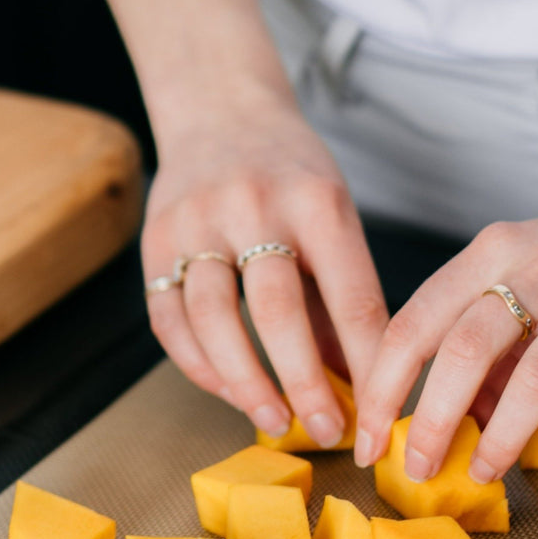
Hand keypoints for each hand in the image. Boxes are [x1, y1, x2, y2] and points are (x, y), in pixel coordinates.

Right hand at [143, 92, 388, 445]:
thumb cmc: (291, 174)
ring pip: (214, 319)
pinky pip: (170, 320)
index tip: (382, 415)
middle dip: (305, 383)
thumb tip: (362, 385)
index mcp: (317, 201)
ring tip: (274, 420)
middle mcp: (254, 207)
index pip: (352, 296)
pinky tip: (227, 390)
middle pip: (277, 312)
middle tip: (327, 431)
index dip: (370, 364)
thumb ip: (342, 296)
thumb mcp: (334, 215)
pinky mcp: (155, 240)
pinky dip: (199, 365)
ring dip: (245, 383)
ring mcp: (197, 222)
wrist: (220, 108)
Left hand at [354, 180, 537, 498]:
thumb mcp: (529, 276)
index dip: (383, 386)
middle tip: (416, 469)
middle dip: (430, 420)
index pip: (415, 321)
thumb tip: (453, 418)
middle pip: (464, 349)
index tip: (368, 438)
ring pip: (537, 378)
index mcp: (497, 249)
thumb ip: (487, 341)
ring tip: (483, 475)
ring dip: (503, 439)